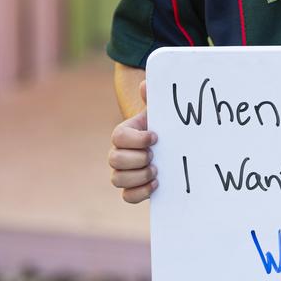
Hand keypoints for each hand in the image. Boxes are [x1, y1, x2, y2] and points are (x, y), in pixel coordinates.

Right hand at [108, 80, 158, 203]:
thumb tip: (146, 84)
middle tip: (154, 156)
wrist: (166, 147)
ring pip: (117, 179)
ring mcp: (123, 172)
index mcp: (123, 134)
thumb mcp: (158, 112)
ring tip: (156, 170)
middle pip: (114, 160)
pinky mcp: (131, 189)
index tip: (155, 137)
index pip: (118, 137)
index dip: (136, 139)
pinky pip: (127, 196)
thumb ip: (153, 97)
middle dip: (137, 159)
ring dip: (139, 176)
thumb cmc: (160, 127)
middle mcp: (118, 154)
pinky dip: (140, 192)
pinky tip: (156, 184)